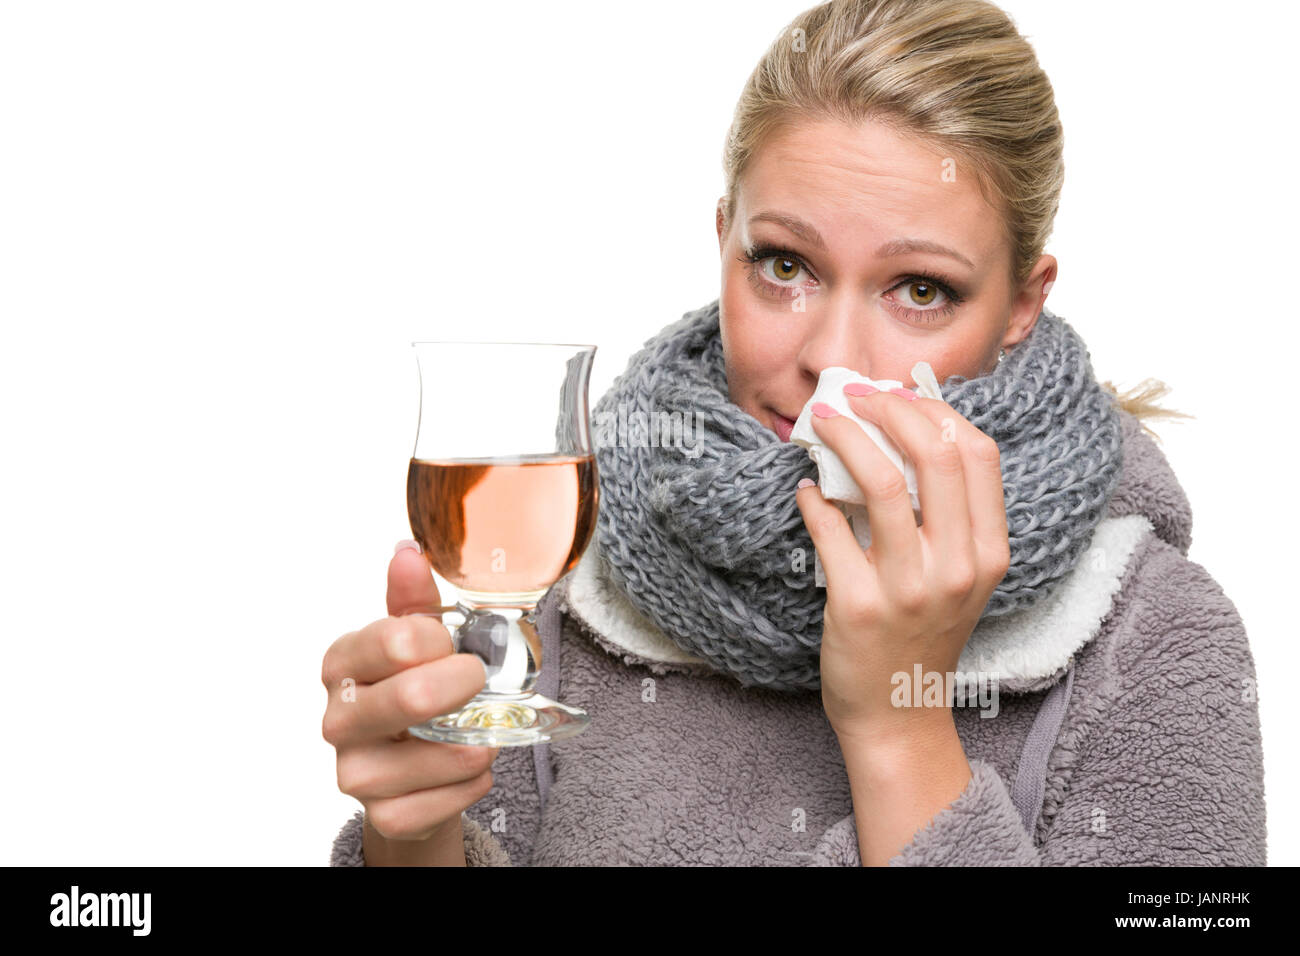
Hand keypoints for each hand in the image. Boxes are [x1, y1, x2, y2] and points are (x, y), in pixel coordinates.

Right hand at [321, 541, 498, 844]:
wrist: (411, 769)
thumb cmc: (412, 689)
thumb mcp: (416, 643)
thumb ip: (413, 602)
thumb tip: (407, 552)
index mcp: (343, 663)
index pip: (396, 640)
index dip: (438, 641)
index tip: (453, 645)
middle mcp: (339, 718)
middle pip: (408, 697)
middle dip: (460, 686)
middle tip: (477, 681)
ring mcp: (355, 772)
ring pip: (428, 757)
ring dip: (472, 744)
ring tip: (480, 733)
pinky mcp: (383, 816)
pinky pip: (438, 803)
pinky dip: (469, 785)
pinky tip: (469, 767)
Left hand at [794, 386, 1010, 744]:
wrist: (897, 713)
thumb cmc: (924, 633)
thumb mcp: (957, 575)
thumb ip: (945, 516)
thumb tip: (901, 433)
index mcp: (989, 551)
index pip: (977, 453)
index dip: (935, 410)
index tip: (897, 394)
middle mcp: (957, 567)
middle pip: (934, 455)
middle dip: (888, 409)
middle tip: (853, 396)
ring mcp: (908, 588)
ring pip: (878, 482)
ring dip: (843, 438)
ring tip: (821, 424)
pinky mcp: (856, 605)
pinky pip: (828, 527)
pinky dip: (812, 497)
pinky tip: (806, 490)